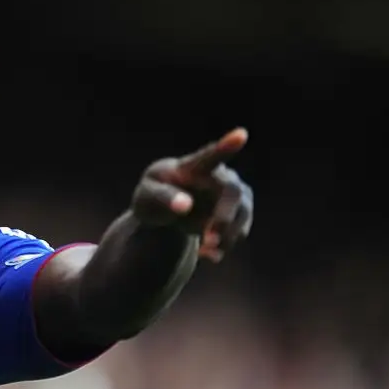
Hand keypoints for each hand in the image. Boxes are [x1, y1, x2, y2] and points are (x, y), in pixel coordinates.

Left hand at [130, 128, 253, 261]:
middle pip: (233, 192)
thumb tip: (186, 206)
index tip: (241, 134)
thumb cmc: (153, 196)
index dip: (227, 145)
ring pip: (242, 215)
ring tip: (205, 252)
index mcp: (194, 166)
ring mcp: (234, 194)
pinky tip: (207, 253)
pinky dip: (225, 246)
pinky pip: (239, 232)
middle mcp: (220, 176)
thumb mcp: (146, 197)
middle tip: (209, 240)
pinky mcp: (240, 213)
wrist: (165, 213)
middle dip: (224, 218)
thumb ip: (163, 197)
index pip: (212, 155)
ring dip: (227, 237)